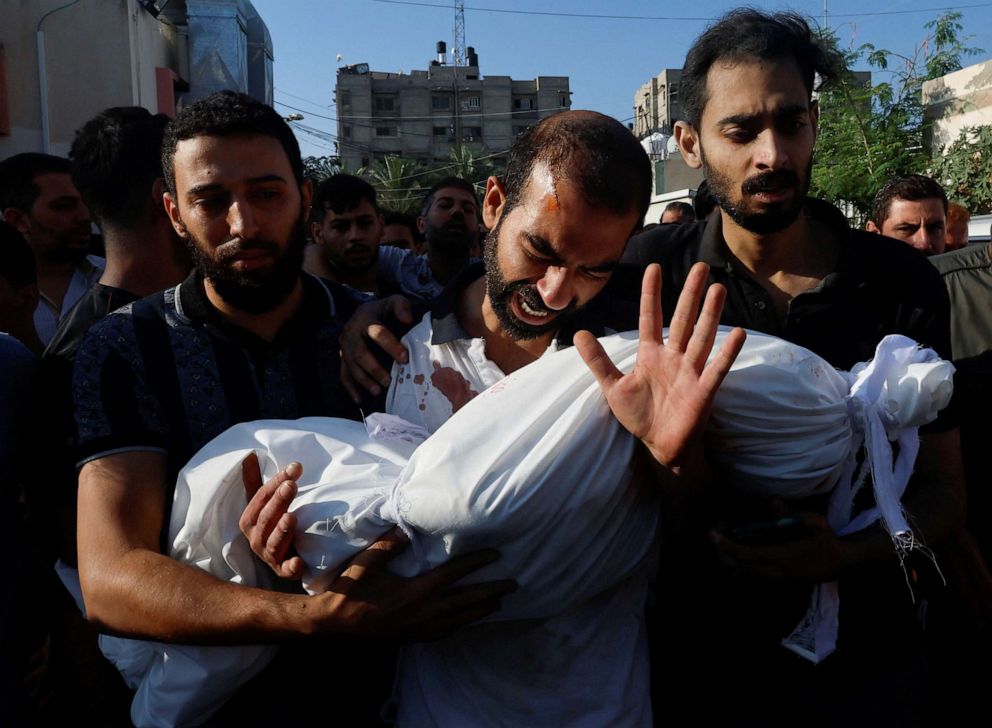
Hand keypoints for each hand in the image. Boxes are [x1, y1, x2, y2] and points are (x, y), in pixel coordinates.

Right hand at [240, 452, 303, 578]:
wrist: (285, 558)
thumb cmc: (274, 525)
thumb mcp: (264, 503)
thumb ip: (257, 482)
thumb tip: (249, 455)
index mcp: (250, 521)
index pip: (260, 499)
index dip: (275, 483)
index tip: (294, 468)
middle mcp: (256, 540)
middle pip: (266, 519)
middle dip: (278, 501)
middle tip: (291, 485)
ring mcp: (270, 557)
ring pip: (273, 544)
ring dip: (282, 531)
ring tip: (292, 516)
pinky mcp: (285, 571)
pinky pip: (286, 571)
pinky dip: (291, 567)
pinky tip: (298, 562)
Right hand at [315, 528, 516, 641]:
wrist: (333, 625)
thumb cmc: (349, 590)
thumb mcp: (365, 563)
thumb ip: (387, 545)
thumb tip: (407, 526)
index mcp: (415, 592)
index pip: (453, 576)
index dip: (476, 563)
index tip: (495, 554)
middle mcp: (423, 612)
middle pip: (466, 602)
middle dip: (491, 592)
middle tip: (513, 584)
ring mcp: (419, 628)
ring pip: (459, 620)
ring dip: (481, 611)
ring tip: (499, 603)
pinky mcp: (413, 638)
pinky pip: (445, 633)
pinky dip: (461, 626)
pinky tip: (467, 622)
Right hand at [340, 295, 412, 401]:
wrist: (362, 314)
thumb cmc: (382, 311)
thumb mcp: (393, 301)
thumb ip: (401, 306)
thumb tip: (407, 320)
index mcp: (365, 319)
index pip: (377, 333)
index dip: (391, 346)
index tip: (404, 358)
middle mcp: (351, 333)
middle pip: (360, 354)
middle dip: (374, 369)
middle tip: (388, 381)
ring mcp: (344, 347)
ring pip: (351, 366)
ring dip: (364, 380)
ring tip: (377, 391)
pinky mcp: (342, 358)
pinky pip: (343, 375)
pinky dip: (350, 389)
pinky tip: (359, 401)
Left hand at [575, 262, 744, 467]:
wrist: (658, 446)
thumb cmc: (639, 415)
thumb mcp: (613, 387)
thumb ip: (598, 360)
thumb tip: (579, 333)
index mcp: (651, 354)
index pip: (651, 317)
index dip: (651, 294)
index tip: (654, 268)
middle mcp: (673, 358)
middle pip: (683, 320)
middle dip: (690, 295)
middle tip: (701, 267)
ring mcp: (690, 372)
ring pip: (701, 338)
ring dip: (710, 315)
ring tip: (718, 289)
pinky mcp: (703, 391)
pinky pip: (716, 369)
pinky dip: (727, 353)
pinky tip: (738, 333)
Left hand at [711, 512, 848, 583]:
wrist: (842, 563)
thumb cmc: (827, 540)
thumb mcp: (813, 522)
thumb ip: (790, 513)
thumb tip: (771, 499)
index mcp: (781, 559)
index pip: (747, 555)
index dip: (727, 545)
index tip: (712, 533)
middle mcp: (774, 573)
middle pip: (738, 567)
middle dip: (724, 551)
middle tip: (719, 531)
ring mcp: (775, 579)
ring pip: (743, 574)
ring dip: (731, 558)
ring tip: (727, 538)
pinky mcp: (777, 581)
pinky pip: (751, 576)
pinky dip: (740, 564)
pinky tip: (741, 547)